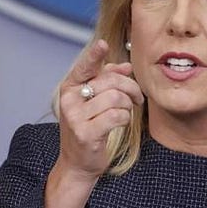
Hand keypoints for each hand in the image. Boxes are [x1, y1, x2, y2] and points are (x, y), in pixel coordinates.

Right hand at [55, 39, 143, 178]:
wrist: (78, 163)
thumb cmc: (89, 128)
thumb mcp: (94, 102)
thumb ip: (107, 81)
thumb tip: (125, 66)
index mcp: (70, 87)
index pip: (84, 66)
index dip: (94, 55)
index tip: (103, 44)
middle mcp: (69, 99)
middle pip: (109, 81)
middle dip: (130, 87)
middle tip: (137, 97)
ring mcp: (75, 117)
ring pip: (115, 98)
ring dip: (128, 105)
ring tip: (126, 112)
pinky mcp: (85, 133)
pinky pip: (116, 116)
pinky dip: (125, 118)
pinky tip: (121, 123)